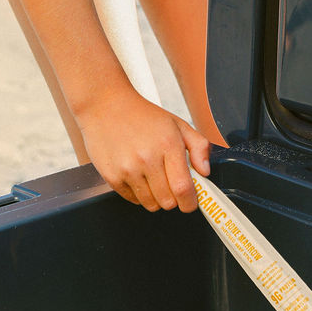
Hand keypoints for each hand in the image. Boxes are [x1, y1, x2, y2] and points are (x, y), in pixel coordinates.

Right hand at [76, 85, 212, 213]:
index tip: (191, 202)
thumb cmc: (143, 116)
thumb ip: (199, 147)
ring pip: (150, 204)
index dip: (190, 202)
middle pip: (168, 201)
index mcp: (168, 144)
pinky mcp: (112, 176)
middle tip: (171, 185)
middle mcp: (147, 158)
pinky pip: (132, 200)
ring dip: (156, 198)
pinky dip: (138, 194)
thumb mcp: (178, 124)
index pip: (183, 188)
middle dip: (174, 199)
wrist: (106, 106)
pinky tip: (137, 175)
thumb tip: (205, 172)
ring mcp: (128, 169)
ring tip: (153, 178)